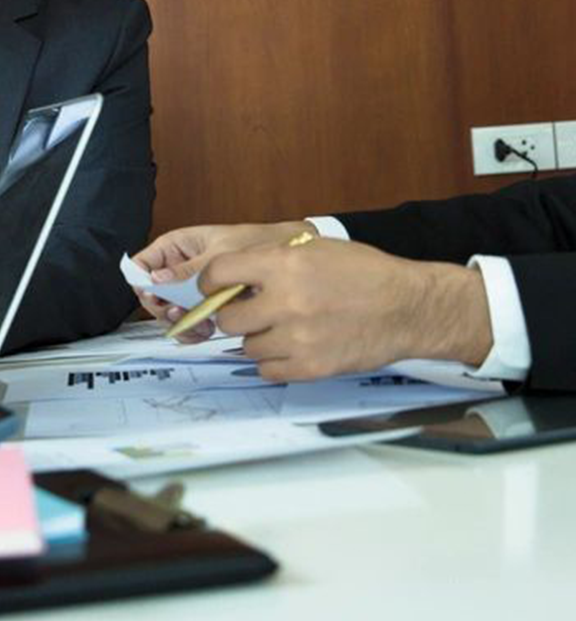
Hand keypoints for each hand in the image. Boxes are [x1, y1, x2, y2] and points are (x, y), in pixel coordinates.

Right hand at [132, 222, 314, 336]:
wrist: (293, 254)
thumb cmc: (259, 242)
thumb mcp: (221, 254)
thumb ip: (189, 270)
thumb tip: (157, 279)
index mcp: (177, 246)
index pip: (143, 264)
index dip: (143, 282)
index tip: (155, 297)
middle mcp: (181, 267)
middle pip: (154, 293)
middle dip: (165, 308)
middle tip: (181, 314)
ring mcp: (193, 288)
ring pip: (170, 310)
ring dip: (181, 322)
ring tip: (200, 324)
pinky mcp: (207, 305)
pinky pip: (190, 321)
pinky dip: (194, 330)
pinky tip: (207, 330)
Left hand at [204, 239, 492, 380]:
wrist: (408, 308)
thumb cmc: (364, 273)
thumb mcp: (314, 249)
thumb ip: (270, 260)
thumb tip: (229, 275)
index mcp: (283, 265)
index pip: (218, 273)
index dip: (212, 281)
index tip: (216, 288)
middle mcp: (285, 302)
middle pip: (226, 319)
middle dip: (235, 315)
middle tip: (253, 312)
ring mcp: (297, 339)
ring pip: (246, 347)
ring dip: (258, 339)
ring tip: (283, 329)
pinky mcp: (310, 367)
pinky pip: (267, 371)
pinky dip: (274, 362)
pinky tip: (292, 348)